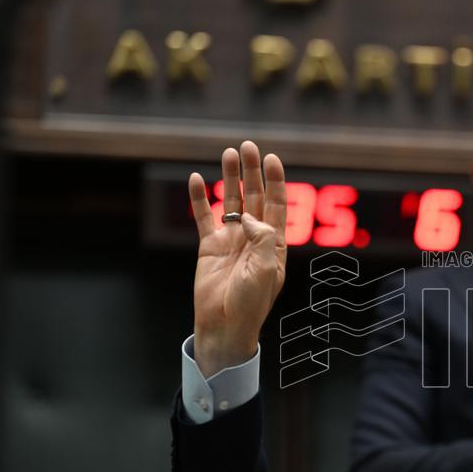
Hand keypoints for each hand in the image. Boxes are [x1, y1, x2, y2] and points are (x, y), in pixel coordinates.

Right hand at [189, 141, 286, 377]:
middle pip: (254, 196)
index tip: (272, 158)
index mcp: (274, 243)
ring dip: (229, 178)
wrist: (224, 324)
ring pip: (230, 201)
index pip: (277, 204)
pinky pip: (203, 216)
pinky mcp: (209, 246)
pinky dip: (199, 198)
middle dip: (252, 172)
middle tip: (248, 146)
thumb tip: (249, 215)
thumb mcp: (265, 270)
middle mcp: (253, 237)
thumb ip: (262, 238)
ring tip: (228, 153)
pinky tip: (195, 178)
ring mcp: (231, 239)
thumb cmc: (250, 302)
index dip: (275, 181)